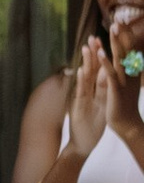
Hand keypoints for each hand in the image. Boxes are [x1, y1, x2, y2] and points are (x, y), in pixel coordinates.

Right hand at [69, 35, 115, 157]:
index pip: (99, 70)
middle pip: (91, 70)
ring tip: (86, 48)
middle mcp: (89, 93)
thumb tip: (106, 77)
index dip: (101, 56)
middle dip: (93, 54)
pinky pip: (79, 93)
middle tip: (93, 38)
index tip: (103, 41)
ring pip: (85, 79)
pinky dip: (80, 82)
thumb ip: (101, 92)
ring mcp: (82, 99)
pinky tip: (80, 71)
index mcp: (97, 92)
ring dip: (85, 63)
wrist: (83, 144)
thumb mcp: (100, 107)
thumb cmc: (92, 127)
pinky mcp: (76, 107)